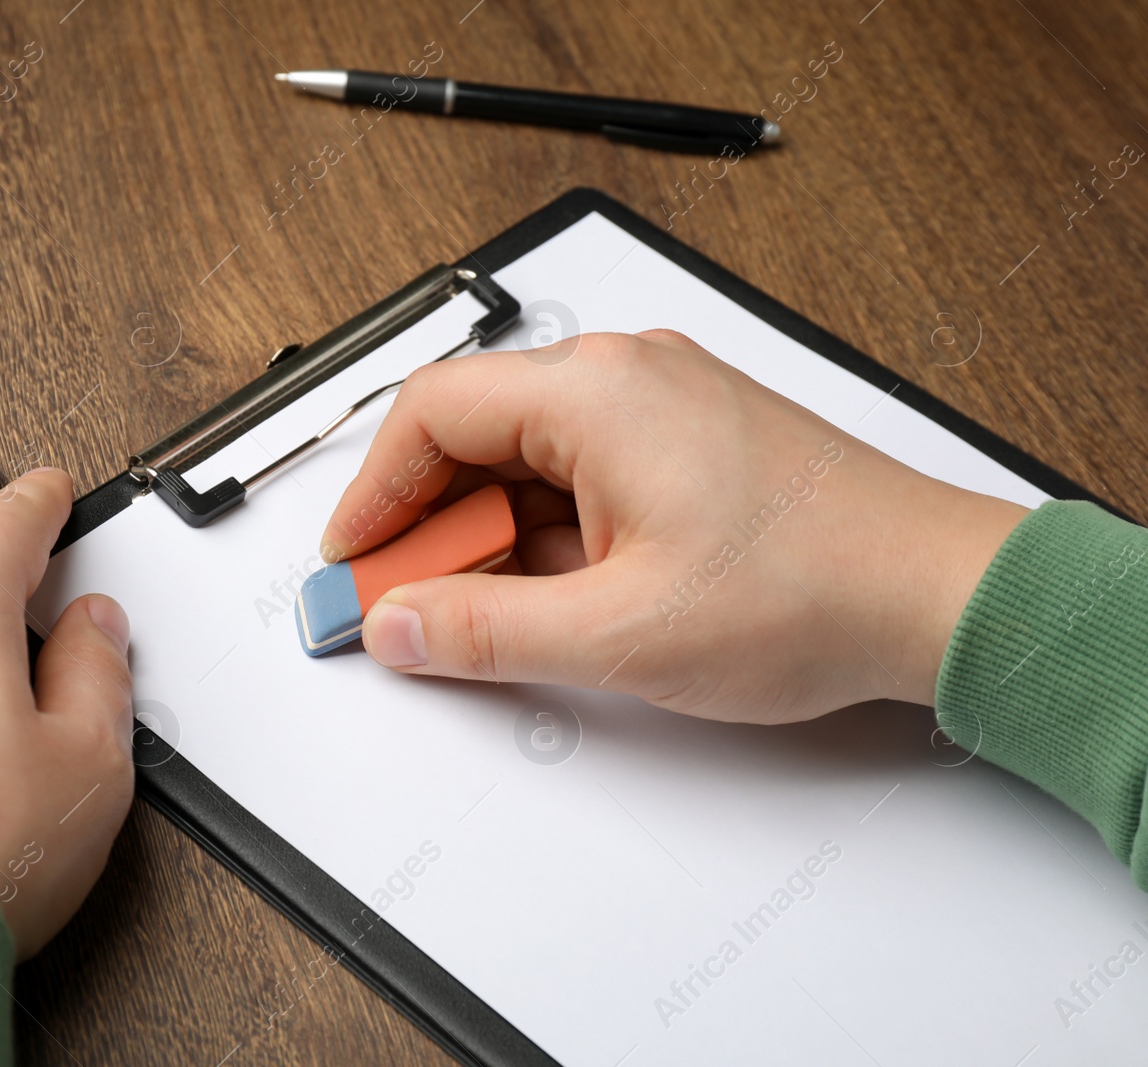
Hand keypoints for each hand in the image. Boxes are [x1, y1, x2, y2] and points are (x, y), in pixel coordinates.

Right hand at [321, 331, 1026, 721]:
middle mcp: (628, 377)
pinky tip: (558, 595)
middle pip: (475, 432)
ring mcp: (664, 404)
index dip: (373, 493)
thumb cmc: (813, 589)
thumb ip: (485, 630)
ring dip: (492, 532)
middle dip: (430, 523)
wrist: (937, 595)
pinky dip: (548, 529)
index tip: (354, 558)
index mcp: (597, 394)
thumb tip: (399, 624)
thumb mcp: (619, 633)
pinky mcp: (690, 440)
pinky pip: (583, 471)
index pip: (430, 413)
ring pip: (528, 455)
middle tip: (411, 603)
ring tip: (489, 612)